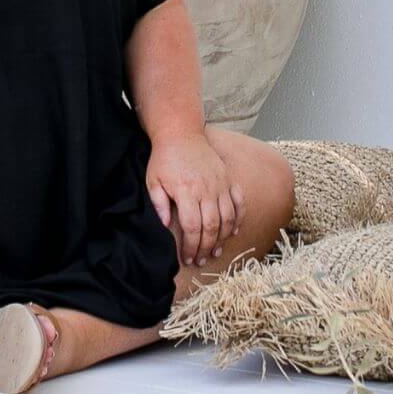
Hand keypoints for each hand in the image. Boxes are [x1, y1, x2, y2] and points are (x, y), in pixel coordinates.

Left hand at [146, 131, 245, 267]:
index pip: (193, 227)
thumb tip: (167, 225)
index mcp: (187, 191)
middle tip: (201, 260)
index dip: (191, 246)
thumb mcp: (153, 180)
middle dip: (206, 247)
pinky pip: (239, 203)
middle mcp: (207, 189)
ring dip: (222, 238)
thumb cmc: (165, 159)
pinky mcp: (228, 180)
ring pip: (228, 218)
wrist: (181, 133)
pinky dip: (238, 219)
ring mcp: (221, 184)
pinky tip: (232, 232)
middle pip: (212, 226)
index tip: (188, 258)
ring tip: (214, 251)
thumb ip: (159, 204)